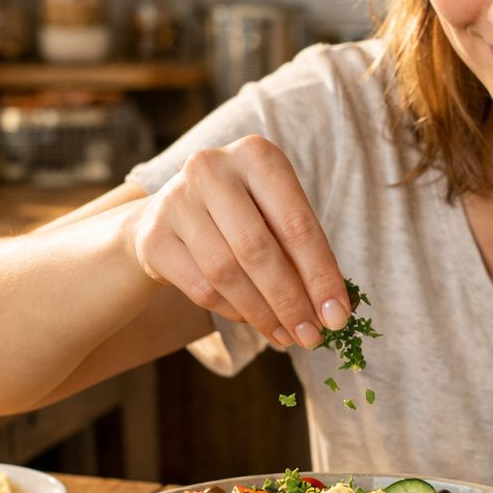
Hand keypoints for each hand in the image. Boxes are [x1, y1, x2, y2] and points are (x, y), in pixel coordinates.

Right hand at [130, 135, 351, 347]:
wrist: (172, 214)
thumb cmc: (243, 215)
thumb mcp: (276, 217)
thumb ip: (304, 255)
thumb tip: (335, 311)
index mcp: (256, 156)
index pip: (297, 224)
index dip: (321, 275)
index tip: (338, 316)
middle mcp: (212, 169)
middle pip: (258, 249)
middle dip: (290, 301)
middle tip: (312, 337)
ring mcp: (176, 200)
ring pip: (226, 273)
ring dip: (262, 313)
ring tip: (287, 336)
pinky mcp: (153, 236)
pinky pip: (201, 288)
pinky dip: (234, 311)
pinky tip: (254, 321)